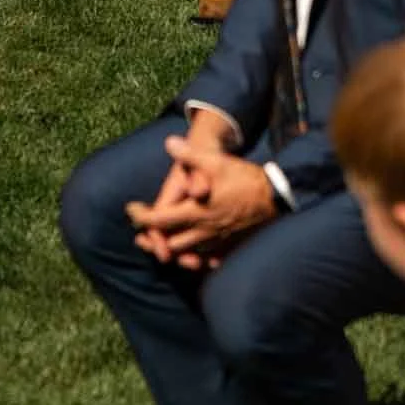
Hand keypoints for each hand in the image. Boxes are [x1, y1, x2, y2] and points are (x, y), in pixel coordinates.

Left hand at [128, 138, 275, 270]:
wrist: (273, 196)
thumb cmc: (242, 177)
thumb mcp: (213, 160)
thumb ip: (189, 153)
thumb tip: (168, 142)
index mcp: (195, 212)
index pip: (159, 221)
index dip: (141, 217)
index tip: (131, 209)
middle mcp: (203, 231)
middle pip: (169, 244)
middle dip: (152, 240)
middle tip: (140, 233)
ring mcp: (217, 242)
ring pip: (187, 256)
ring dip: (171, 251)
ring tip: (161, 245)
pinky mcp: (230, 247)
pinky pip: (209, 261)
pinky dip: (196, 261)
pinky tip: (193, 257)